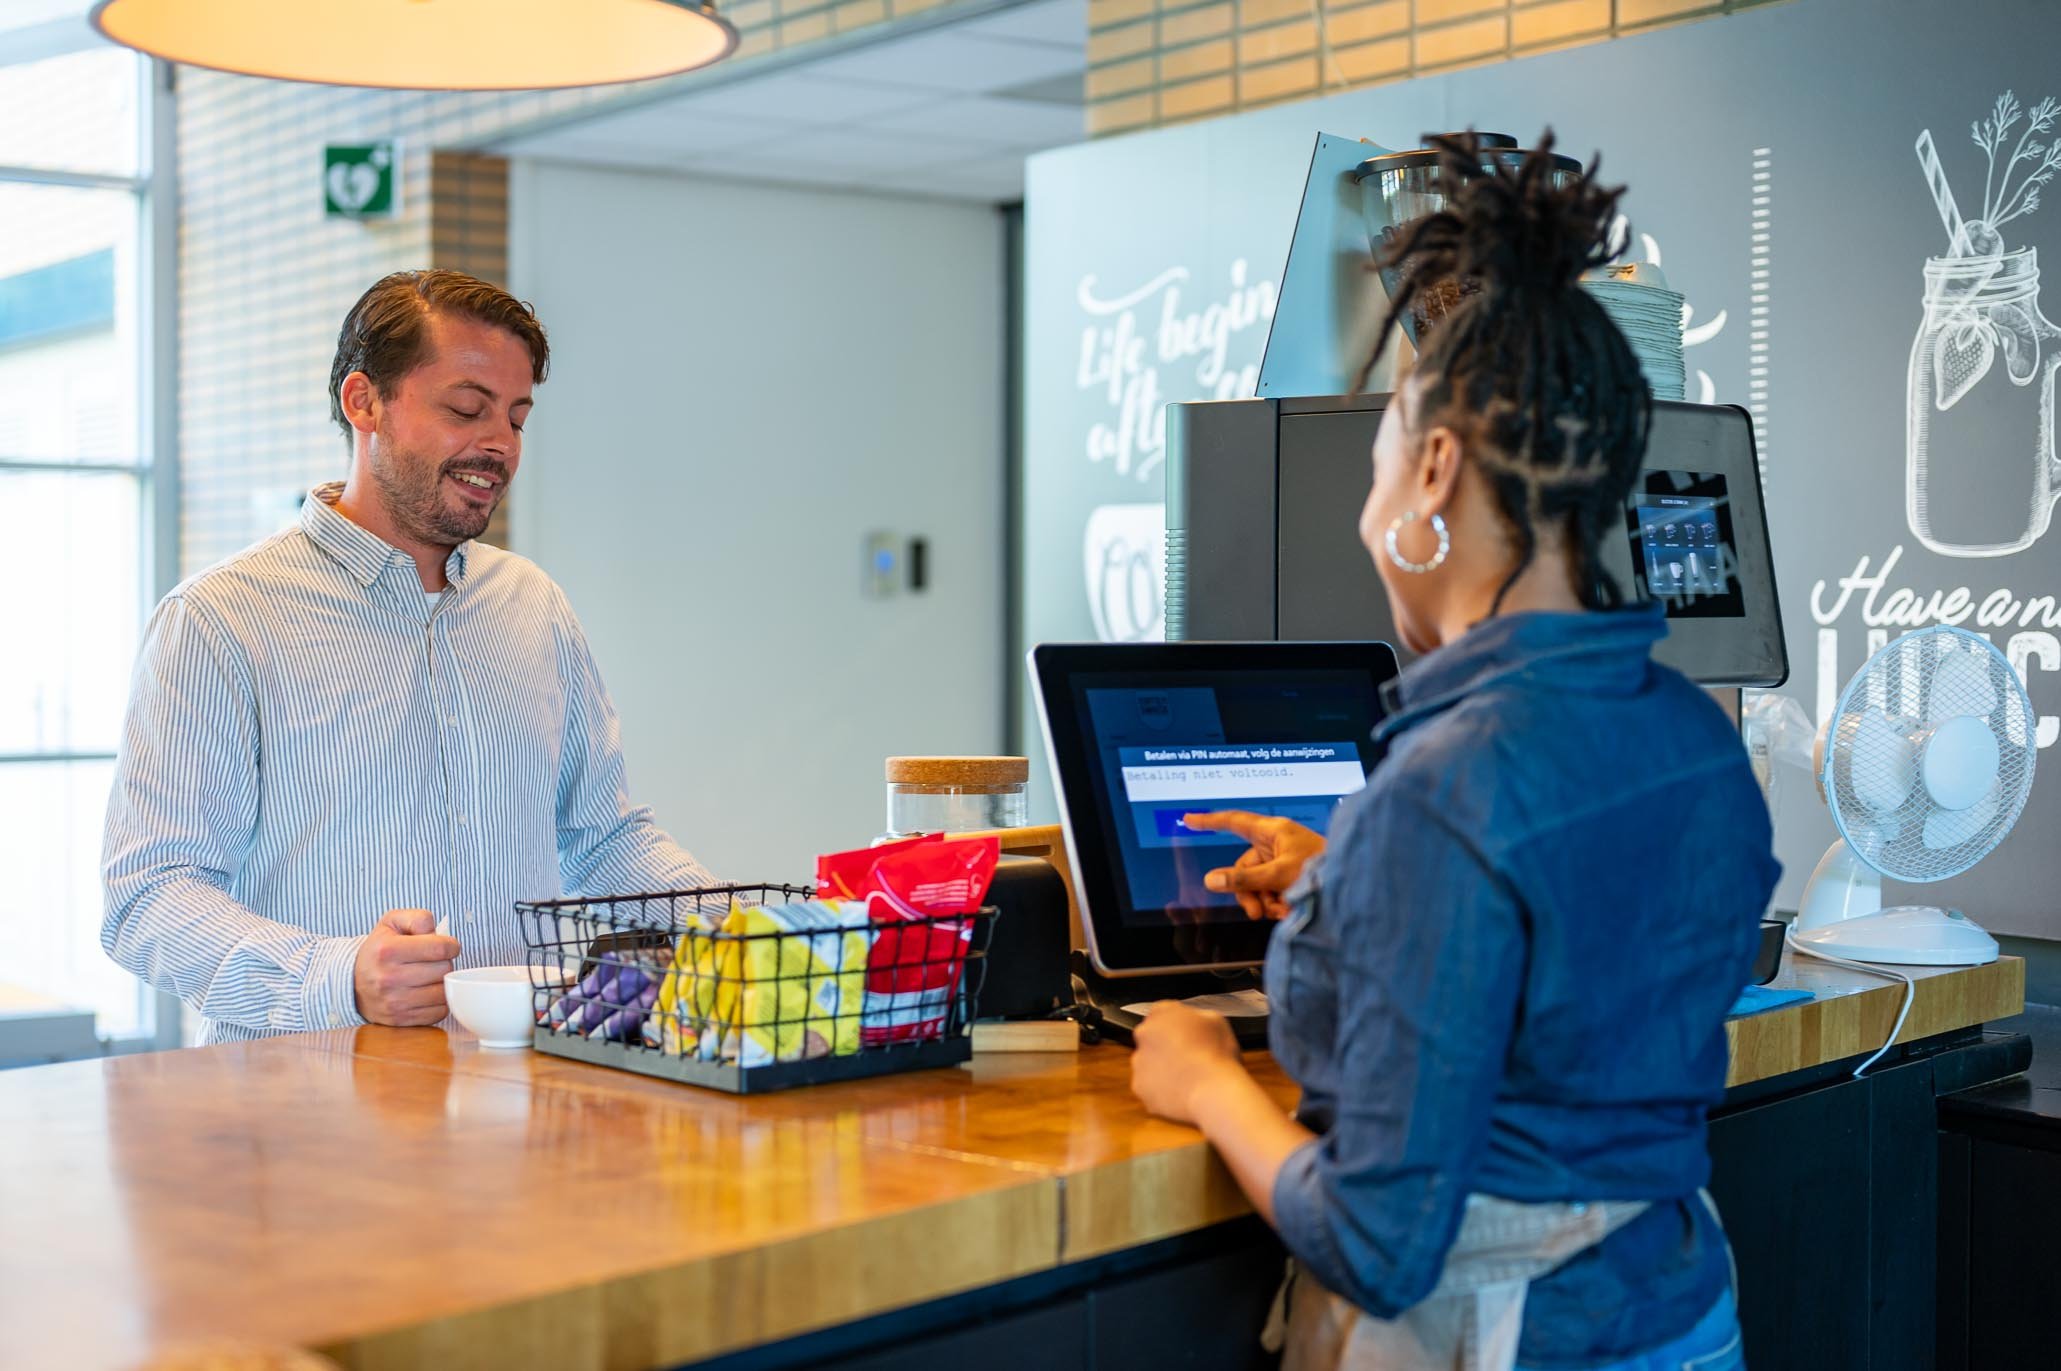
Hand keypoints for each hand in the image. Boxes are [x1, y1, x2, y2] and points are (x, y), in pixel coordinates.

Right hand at [353, 908, 462, 1026]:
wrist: (353, 983)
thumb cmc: (380, 950)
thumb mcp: (392, 923)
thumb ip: (418, 918)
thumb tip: (438, 932)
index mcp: (388, 951)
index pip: (440, 949)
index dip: (451, 945)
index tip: (446, 946)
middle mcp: (389, 978)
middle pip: (444, 970)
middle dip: (444, 963)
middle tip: (433, 962)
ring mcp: (394, 1002)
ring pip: (443, 993)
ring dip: (442, 983)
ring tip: (430, 977)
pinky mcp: (400, 1020)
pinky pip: (439, 1012)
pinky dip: (439, 1003)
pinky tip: (427, 993)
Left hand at [1131, 1001, 1243, 1123]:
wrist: (1212, 1093)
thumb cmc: (1218, 1056)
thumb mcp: (1216, 1022)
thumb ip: (1198, 1017)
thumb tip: (1195, 1023)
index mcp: (1163, 1012)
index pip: (1163, 1012)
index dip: (1178, 1026)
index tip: (1189, 1036)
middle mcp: (1145, 1033)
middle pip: (1152, 1037)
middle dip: (1166, 1046)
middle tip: (1190, 1058)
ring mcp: (1139, 1061)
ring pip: (1148, 1063)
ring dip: (1162, 1068)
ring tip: (1189, 1079)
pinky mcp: (1139, 1086)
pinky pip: (1149, 1086)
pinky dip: (1161, 1090)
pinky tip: (1181, 1093)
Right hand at [1179, 812, 1326, 919]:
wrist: (1353, 882)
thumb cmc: (1323, 867)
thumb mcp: (1277, 874)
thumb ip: (1243, 879)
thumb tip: (1212, 880)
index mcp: (1272, 831)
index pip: (1233, 821)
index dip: (1210, 821)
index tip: (1189, 819)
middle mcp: (1276, 844)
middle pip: (1244, 867)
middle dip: (1248, 892)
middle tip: (1256, 912)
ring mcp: (1283, 860)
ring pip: (1257, 883)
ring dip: (1265, 901)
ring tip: (1281, 911)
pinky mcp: (1291, 875)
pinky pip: (1272, 889)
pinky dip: (1277, 903)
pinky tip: (1290, 910)